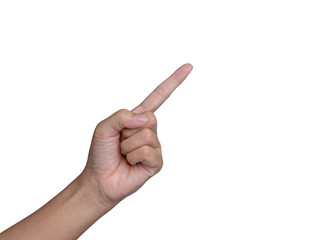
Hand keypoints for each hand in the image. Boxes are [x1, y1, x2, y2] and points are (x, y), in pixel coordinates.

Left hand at [82, 64, 192, 207]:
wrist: (100, 180)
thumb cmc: (101, 153)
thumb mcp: (103, 128)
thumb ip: (121, 116)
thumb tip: (145, 118)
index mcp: (138, 118)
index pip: (158, 96)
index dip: (173, 82)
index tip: (188, 67)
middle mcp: (149, 130)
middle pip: (149, 118)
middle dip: (129, 131)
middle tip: (121, 142)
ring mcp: (154, 146)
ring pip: (146, 136)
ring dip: (128, 147)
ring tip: (124, 154)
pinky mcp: (157, 162)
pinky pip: (148, 152)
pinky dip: (134, 157)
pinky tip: (131, 163)